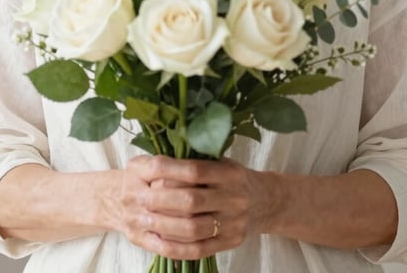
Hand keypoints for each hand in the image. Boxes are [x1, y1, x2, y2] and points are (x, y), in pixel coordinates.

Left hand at [118, 155, 269, 258]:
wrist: (266, 200)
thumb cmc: (232, 177)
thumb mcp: (220, 160)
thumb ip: (194, 159)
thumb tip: (153, 157)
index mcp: (230, 173)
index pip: (195, 171)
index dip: (168, 170)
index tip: (146, 169)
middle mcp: (234, 197)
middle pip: (192, 201)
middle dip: (161, 199)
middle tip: (140, 197)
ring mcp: (234, 223)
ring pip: (194, 228)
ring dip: (165, 225)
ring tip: (145, 218)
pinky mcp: (230, 242)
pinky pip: (199, 250)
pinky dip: (176, 247)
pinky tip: (158, 241)